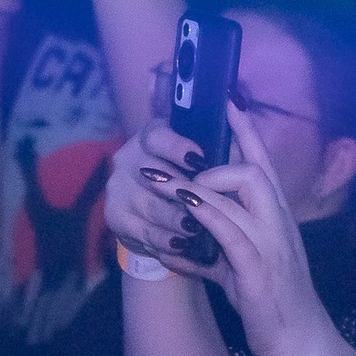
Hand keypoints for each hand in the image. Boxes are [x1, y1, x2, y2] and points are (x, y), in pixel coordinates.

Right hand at [104, 123, 235, 284]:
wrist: (157, 213)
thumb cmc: (189, 178)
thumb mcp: (201, 158)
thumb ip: (219, 141)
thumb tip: (239, 110)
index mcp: (150, 137)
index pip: (157, 136)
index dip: (177, 147)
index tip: (200, 160)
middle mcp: (127, 158)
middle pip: (153, 174)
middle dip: (183, 192)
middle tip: (207, 205)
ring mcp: (118, 187)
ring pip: (150, 206)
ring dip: (175, 220)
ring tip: (198, 230)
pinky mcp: (115, 216)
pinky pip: (143, 231)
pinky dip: (165, 240)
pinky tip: (183, 245)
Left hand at [179, 102, 351, 355]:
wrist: (300, 341)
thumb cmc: (273, 305)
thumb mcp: (242, 271)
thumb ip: (214, 252)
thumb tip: (180, 246)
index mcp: (277, 219)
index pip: (264, 164)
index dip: (246, 132)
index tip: (228, 103)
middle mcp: (277, 224)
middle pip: (252, 169)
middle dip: (211, 159)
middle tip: (170, 162)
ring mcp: (270, 244)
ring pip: (234, 197)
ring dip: (191, 186)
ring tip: (155, 180)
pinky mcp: (256, 269)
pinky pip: (226, 234)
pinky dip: (201, 220)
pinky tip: (178, 215)